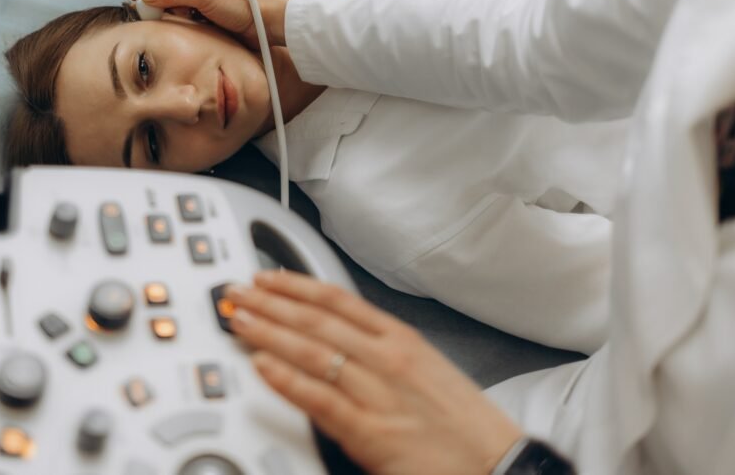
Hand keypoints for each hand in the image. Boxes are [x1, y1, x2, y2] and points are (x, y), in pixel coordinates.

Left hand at [225, 271, 522, 474]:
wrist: (496, 464)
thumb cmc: (461, 422)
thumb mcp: (424, 368)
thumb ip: (381, 349)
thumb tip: (338, 336)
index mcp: (401, 339)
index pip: (337, 301)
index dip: (296, 285)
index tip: (267, 278)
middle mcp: (387, 359)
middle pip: (316, 321)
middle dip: (270, 303)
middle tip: (237, 292)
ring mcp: (377, 393)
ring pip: (312, 352)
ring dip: (268, 333)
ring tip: (240, 321)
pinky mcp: (369, 432)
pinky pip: (320, 399)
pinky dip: (287, 380)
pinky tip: (262, 366)